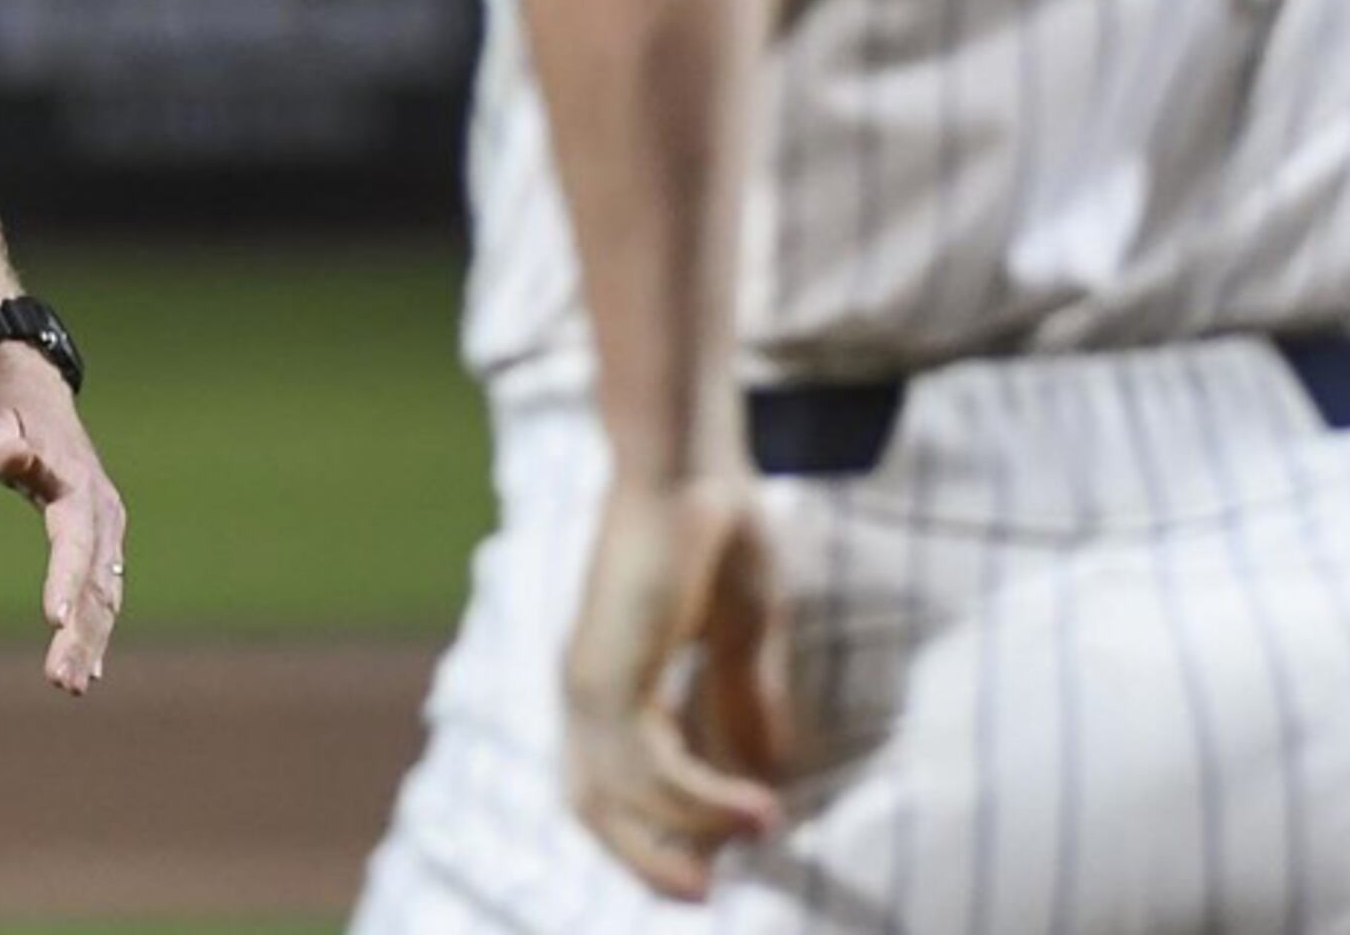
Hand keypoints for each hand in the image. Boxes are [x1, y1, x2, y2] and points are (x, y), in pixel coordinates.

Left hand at [0, 342, 126, 695]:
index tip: (53, 620)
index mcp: (76, 482)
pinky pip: (102, 591)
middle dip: (81, 634)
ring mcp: (104, 526)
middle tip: (61, 682)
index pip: (74, 540)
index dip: (66, 581)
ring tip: (70, 687)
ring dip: (90, 641)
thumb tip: (13, 460)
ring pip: (104, 594)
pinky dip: (96, 628)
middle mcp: (100, 509)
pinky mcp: (97, 538)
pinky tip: (90, 669)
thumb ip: (0, 444)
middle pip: (97, 580)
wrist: (25, 386)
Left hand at [564, 472, 785, 901]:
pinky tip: (758, 811)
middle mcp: (585, 689)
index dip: (653, 829)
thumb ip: (743, 700)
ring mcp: (589, 683)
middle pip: (595, 810)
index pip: (611, 782)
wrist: (689, 459)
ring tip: (759, 842)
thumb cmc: (716, 525)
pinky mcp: (610, 674)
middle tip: (710, 894)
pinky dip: (701, 801)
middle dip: (650, 859)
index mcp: (606, 678)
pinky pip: (652, 769)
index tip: (715, 864)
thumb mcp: (742, 632)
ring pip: (625, 800)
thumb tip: (764, 771)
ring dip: (688, 835)